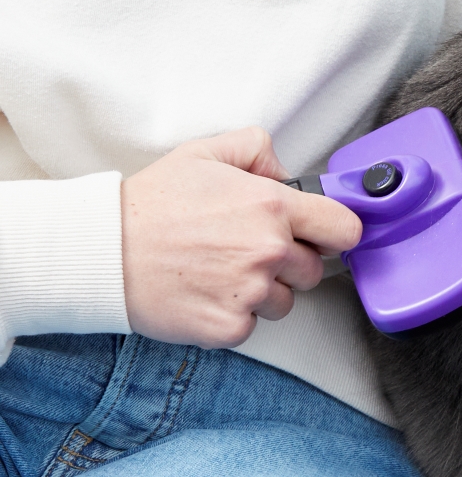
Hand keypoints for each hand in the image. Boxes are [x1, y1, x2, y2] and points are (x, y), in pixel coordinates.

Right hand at [121, 127, 361, 348]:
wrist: (102, 251)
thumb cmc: (151, 204)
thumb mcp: (206, 153)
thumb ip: (257, 150)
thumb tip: (285, 173)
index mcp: (272, 206)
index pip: (344, 229)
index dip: (335, 232)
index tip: (323, 235)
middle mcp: (269, 250)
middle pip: (314, 270)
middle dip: (290, 263)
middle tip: (247, 251)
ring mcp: (250, 292)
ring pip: (285, 301)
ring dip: (263, 292)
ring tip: (220, 271)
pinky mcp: (229, 327)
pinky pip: (253, 325)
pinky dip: (234, 315)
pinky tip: (206, 292)